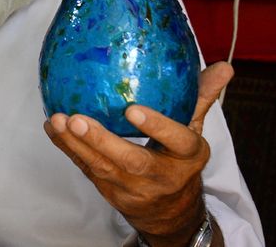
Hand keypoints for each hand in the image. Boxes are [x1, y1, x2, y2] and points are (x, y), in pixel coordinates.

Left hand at [44, 62, 232, 246]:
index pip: (177, 141)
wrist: (169, 209)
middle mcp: (160, 176)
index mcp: (187, 156)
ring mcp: (132, 186)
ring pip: (102, 167)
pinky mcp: (109, 189)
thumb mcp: (193, 130)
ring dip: (76, 145)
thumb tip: (222, 66)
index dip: (157, 127)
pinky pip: (86, 169)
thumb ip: (200, 98)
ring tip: (60, 120)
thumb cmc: (178, 159)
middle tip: (78, 120)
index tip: (133, 109)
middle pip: (131, 161)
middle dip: (102, 141)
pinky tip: (53, 127)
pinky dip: (67, 149)